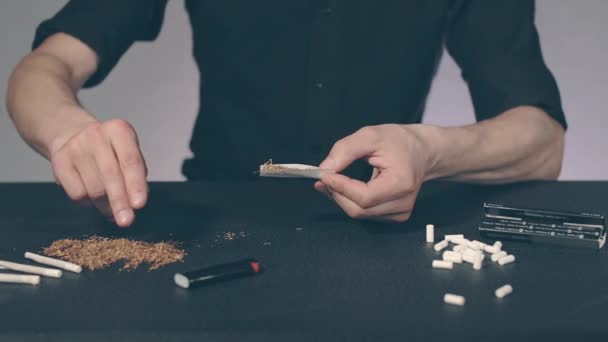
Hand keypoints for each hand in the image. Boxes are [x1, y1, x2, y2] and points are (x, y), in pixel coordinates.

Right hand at [49, 119, 147, 226]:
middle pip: (111, 175)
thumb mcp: (127, 156)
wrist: (72, 136)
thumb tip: (133, 205)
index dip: (136, 184)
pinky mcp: (59, 161)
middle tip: (126, 221)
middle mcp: (97, 134)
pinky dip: (88, 202)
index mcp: (119, 130)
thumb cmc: (110, 152)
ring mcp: (75, 146)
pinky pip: (77, 193)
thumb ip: (135, 177)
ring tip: (110, 208)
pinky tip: (90, 194)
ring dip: (105, 205)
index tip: (139, 205)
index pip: (131, 161)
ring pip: (94, 188)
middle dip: (120, 202)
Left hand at [315, 124, 436, 221]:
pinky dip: (350, 202)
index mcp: (401, 184)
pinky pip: (365, 213)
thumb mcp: (370, 136)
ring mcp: (400, 213)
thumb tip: (325, 169)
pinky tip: (345, 188)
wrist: (421, 152)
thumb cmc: (399, 142)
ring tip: (332, 180)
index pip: (364, 197)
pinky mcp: (394, 216)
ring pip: (359, 213)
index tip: (323, 175)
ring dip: (341, 198)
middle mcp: (403, 203)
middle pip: (359, 209)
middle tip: (322, 177)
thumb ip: (345, 150)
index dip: (340, 188)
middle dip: (336, 194)